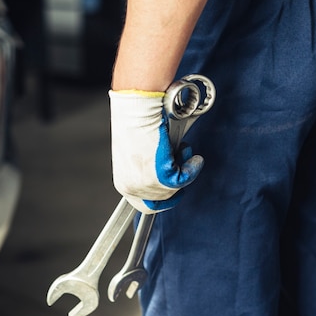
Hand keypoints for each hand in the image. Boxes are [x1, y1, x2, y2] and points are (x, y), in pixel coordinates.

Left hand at [109, 89, 203, 213]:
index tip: (176, 188)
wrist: (137, 109)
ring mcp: (144, 184)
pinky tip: (191, 155)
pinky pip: (184, 179)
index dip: (163, 197)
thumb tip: (168, 176)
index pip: (145, 206)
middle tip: (184, 167)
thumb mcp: (139, 156)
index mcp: (123, 184)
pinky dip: (192, 167)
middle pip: (162, 202)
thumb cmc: (137, 124)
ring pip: (174, 190)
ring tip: (181, 150)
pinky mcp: (160, 176)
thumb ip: (149, 171)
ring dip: (184, 170)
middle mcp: (131, 188)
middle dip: (176, 187)